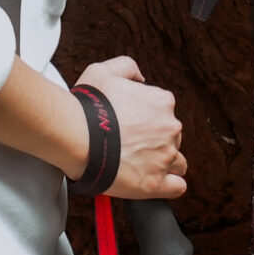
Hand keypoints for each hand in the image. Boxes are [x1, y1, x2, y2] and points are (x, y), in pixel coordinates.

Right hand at [77, 54, 185, 199]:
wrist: (76, 134)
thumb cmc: (88, 105)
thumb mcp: (105, 70)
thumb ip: (128, 68)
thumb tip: (141, 79)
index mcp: (162, 102)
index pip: (165, 113)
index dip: (149, 122)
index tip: (133, 129)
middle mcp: (170, 128)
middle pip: (172, 138)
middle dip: (156, 143)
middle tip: (132, 147)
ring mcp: (164, 156)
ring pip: (177, 162)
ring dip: (163, 164)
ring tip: (140, 166)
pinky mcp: (155, 183)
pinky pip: (177, 186)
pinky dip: (169, 185)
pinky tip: (156, 183)